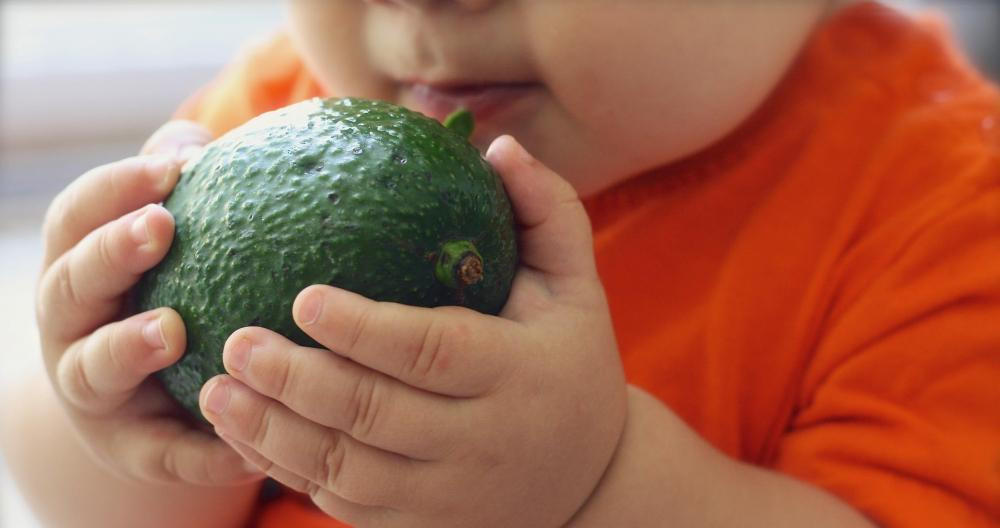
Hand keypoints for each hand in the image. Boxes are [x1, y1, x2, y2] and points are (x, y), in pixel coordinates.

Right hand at [36, 121, 262, 485]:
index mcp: (78, 266)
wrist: (143, 402)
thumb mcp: (162, 242)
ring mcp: (92, 391)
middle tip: (160, 226)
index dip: (113, 188)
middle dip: (109, 253)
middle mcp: (71, 326)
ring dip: (125, 346)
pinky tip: (244, 445)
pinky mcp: (129, 447)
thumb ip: (180, 189)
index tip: (169, 167)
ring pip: (92, 369)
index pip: (78, 217)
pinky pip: (160, 452)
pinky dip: (197, 449)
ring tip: (170, 331)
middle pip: (71, 285)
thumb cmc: (163, 293)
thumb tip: (209, 140)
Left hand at [199, 135, 627, 525]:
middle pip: (376, 414)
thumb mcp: (577, 288)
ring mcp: (449, 497)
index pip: (433, 350)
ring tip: (216, 391)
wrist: (590, 485)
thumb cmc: (570, 365)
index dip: (365, 329)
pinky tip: (245, 436)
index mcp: (518, 373)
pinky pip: (344, 504)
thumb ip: (547, 212)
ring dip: (272, 433)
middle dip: (297, 380)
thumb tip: (498, 146)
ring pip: (346, 470)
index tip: (302, 297)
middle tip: (237, 340)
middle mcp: (483, 443)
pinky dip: (289, 472)